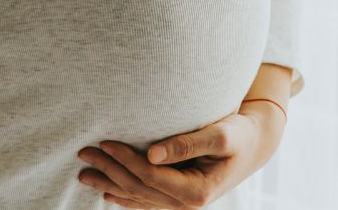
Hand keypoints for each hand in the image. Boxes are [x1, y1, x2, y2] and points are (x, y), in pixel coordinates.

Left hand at [75, 103, 286, 207]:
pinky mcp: (178, 197)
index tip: (105, 143)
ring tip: (83, 174)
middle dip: (109, 171)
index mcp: (197, 191)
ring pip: (138, 197)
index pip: (150, 176)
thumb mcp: (220, 135)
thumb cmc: (239, 133)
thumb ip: (187, 143)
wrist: (254, 144)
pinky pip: (146, 200)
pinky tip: (107, 191)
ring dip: (109, 184)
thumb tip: (151, 153)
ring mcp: (181, 203)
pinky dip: (124, 195)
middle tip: (83, 153)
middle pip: (138, 189)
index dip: (125, 160)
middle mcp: (186, 203)